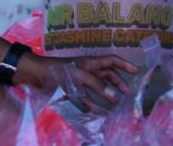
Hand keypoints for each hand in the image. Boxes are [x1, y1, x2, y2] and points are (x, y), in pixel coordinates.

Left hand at [19, 53, 138, 108]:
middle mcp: (87, 70)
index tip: (137, 71)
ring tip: (115, 103)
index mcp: (91, 62)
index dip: (125, 65)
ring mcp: (79, 81)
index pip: (112, 61)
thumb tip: (113, 96)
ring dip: (106, 95)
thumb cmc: (58, 70)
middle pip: (107, 75)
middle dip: (118, 82)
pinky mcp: (71, 91)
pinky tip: (96, 112)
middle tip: (127, 93)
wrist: (35, 75)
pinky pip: (85, 98)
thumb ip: (97, 85)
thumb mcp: (80, 75)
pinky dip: (91, 104)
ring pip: (97, 88)